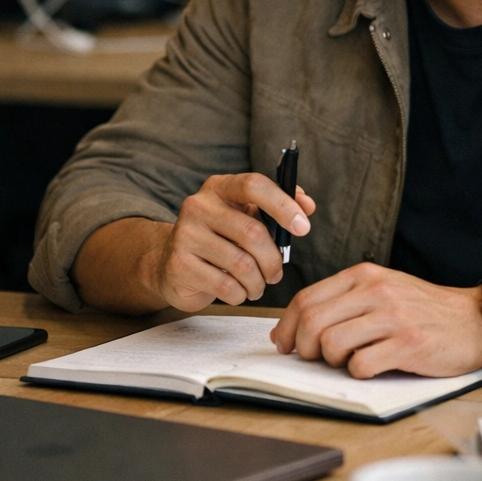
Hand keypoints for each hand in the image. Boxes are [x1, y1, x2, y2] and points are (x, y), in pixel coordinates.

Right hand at [145, 173, 314, 310]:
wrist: (173, 265)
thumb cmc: (220, 239)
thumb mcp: (246, 217)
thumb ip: (278, 207)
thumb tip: (308, 205)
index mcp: (219, 187)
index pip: (254, 186)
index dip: (283, 205)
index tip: (303, 228)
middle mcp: (198, 205)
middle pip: (252, 232)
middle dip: (272, 260)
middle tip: (276, 274)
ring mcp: (184, 234)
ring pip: (241, 264)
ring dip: (258, 282)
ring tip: (257, 286)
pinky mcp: (178, 265)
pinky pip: (225, 286)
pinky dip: (240, 295)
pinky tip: (237, 292)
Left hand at [271, 264, 481, 377]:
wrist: (474, 320)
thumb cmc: (425, 309)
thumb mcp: (384, 289)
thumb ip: (346, 301)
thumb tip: (298, 326)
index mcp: (365, 275)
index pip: (307, 298)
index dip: (286, 326)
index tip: (284, 343)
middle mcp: (377, 291)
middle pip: (313, 322)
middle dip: (304, 347)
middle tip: (315, 358)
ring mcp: (393, 317)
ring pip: (332, 344)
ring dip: (332, 361)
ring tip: (348, 361)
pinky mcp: (408, 344)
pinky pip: (362, 365)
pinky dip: (359, 373)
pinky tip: (372, 367)